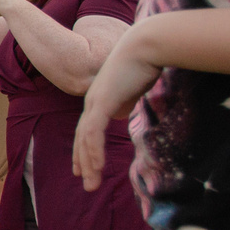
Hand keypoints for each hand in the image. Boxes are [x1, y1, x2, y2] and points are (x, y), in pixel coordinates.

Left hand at [72, 26, 160, 190]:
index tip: (84, 167)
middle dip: (84, 162)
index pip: (87, 130)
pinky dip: (94, 150)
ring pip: (86, 139)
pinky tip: (96, 166)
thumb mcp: (133, 89)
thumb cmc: (144, 62)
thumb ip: (124, 102)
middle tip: (87, 184)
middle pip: (83, 137)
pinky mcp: (103, 101)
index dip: (84, 150)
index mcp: (100, 99)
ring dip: (89, 164)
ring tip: (91, 184)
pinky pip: (94, 132)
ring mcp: (95, 101)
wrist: (146, 45)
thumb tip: (120, 113)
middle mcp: (93, 101)